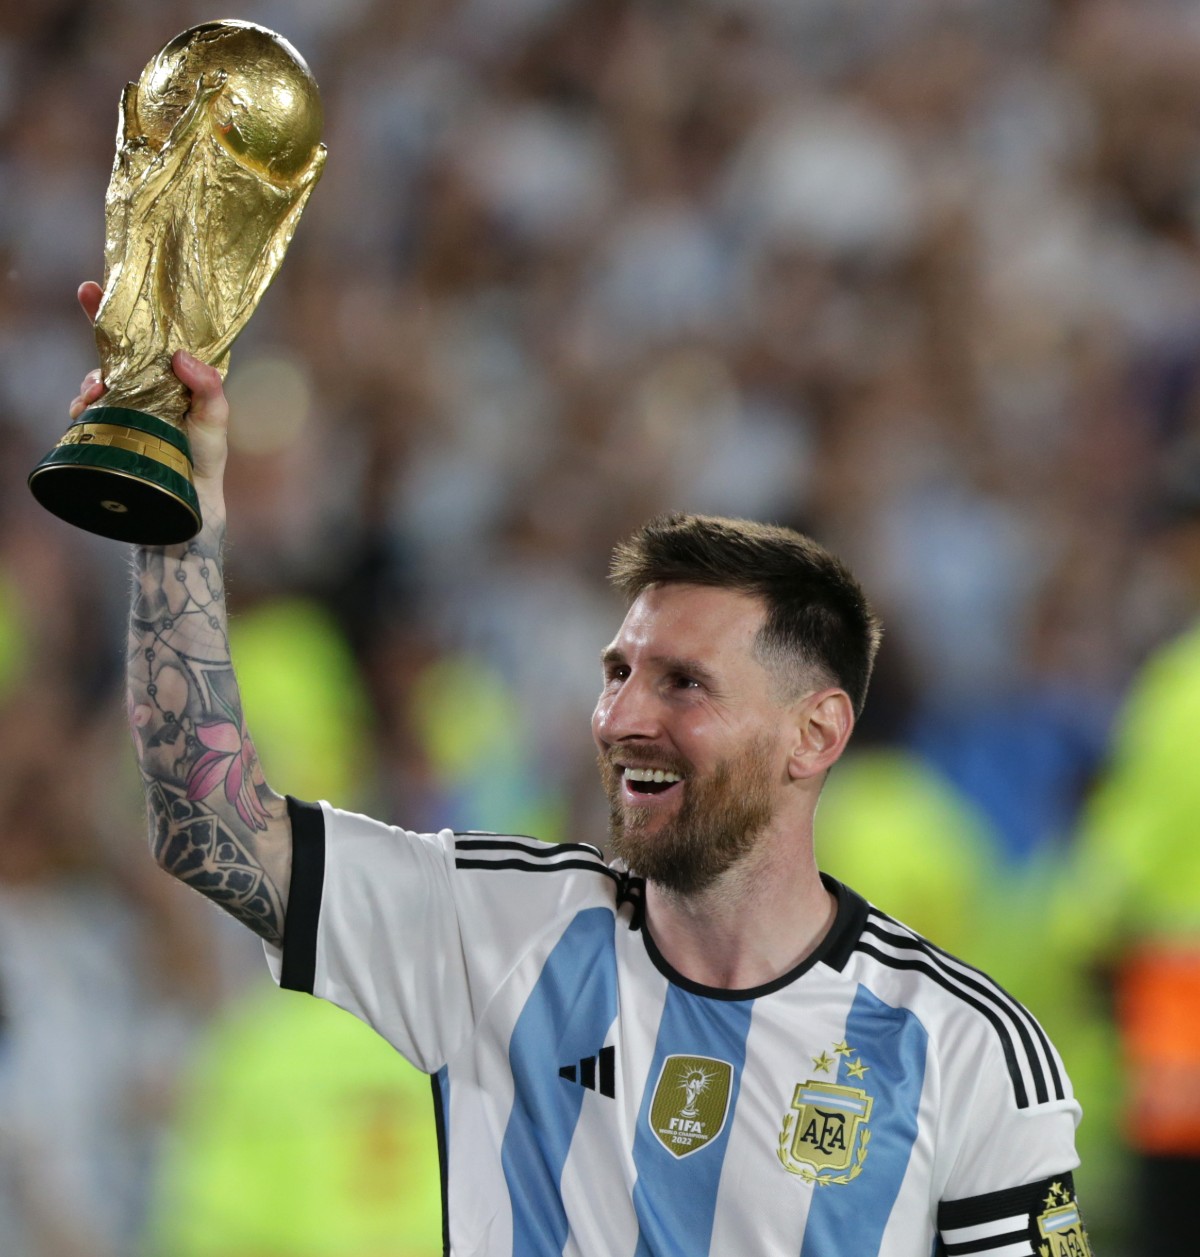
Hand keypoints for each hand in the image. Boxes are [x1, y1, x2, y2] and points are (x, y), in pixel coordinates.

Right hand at [69, 280, 228, 510]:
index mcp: (177, 376)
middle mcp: (150, 383)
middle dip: (100, 317)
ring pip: (100, 372)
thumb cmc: (205, 458)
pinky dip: (83, 402)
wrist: (185, 501)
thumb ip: (207, 387)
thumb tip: (180, 356)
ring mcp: (127, 402)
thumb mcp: (215, 419)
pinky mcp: (109, 423)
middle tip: (87, 294)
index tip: (119, 281)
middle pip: (121, 343)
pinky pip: (87, 404)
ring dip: (93, 374)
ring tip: (98, 390)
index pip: (158, 335)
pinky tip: (87, 409)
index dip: (137, 306)